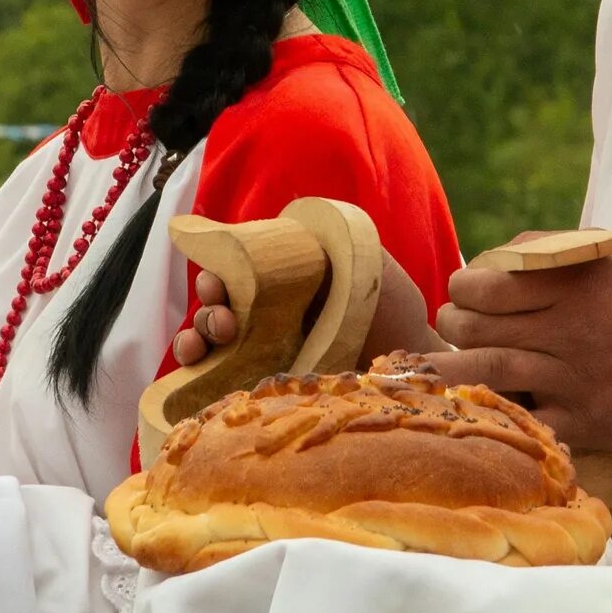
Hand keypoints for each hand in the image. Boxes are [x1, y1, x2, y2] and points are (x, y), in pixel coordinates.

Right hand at [166, 255, 445, 368]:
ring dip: (194, 340)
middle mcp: (268, 322)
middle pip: (217, 311)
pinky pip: (223, 387)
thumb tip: (285, 218)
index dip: (217, 274)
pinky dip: (199, 378)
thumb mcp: (368, 264)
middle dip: (206, 309)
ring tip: (202, 343)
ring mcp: (266, 361)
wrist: (416, 364)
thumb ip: (333, 238)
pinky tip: (195, 370)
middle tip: (222, 317)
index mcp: (283, 288)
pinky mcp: (270, 394)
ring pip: (212, 348)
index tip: (216, 280)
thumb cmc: (394, 312)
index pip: (233, 277)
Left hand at [427, 238, 611, 452]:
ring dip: (450, 369)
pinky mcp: (583, 421)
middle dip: (451, 325)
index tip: (462, 292)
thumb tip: (488, 259)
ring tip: (438, 366)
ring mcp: (574, 379)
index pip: (487, 286)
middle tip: (452, 325)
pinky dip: (493, 413)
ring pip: (487, 373)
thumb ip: (549, 249)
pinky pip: (522, 420)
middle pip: (477, 329)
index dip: (462, 289)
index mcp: (572, 286)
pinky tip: (476, 405)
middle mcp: (569, 331)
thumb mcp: (609, 257)